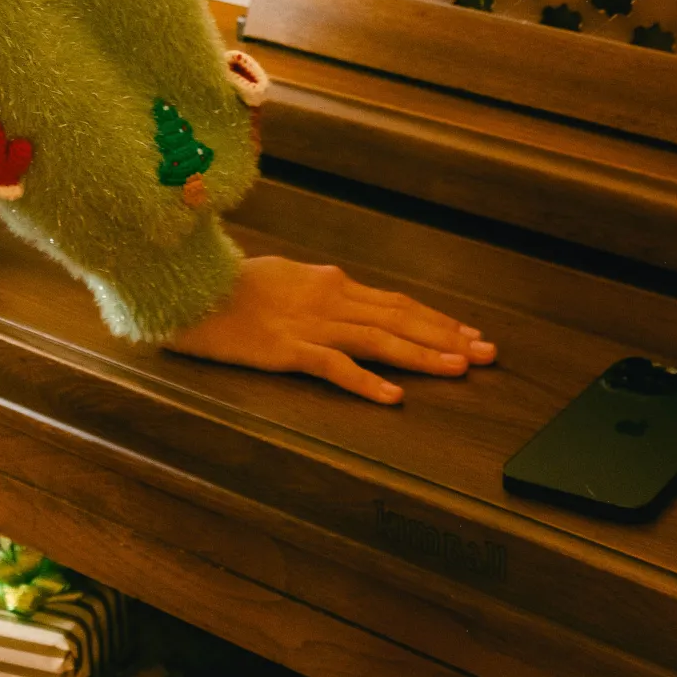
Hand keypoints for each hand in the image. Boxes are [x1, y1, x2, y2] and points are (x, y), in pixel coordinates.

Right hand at [162, 254, 497, 403]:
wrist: (189, 290)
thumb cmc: (231, 287)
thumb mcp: (284, 278)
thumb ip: (317, 290)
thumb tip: (344, 290)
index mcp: (329, 282)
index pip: (396, 302)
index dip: (436, 319)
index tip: (470, 334)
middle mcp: (329, 297)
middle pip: (399, 318)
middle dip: (446, 336)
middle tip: (487, 353)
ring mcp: (310, 323)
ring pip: (379, 339)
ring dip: (422, 355)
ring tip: (459, 369)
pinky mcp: (288, 349)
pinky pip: (335, 367)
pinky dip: (367, 382)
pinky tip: (393, 397)